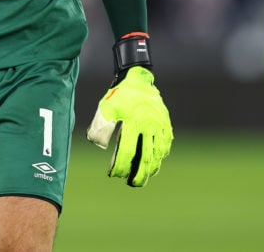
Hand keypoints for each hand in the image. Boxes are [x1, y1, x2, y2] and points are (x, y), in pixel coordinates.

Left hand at [86, 65, 172, 186]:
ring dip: (152, 168)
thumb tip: (97, 144)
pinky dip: (161, 156)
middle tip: (132, 184)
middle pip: (146, 158)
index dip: (121, 167)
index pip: (128, 153)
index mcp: (134, 123)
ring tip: (144, 177)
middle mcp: (150, 127)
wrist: (139, 78)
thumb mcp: (106, 108)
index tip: (114, 175)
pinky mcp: (166, 124)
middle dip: (139, 174)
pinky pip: (166, 145)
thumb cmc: (119, 94)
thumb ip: (101, 126)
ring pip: (158, 153)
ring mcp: (160, 126)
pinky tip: (155, 162)